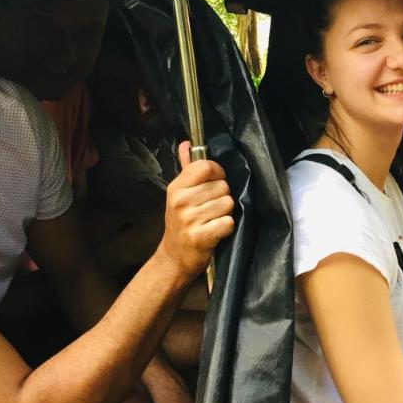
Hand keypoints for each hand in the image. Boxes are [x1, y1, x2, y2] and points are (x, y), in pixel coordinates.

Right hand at [158, 142, 234, 277]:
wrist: (173, 258)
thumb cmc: (180, 224)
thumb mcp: (179, 195)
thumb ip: (187, 168)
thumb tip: (187, 144)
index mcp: (176, 188)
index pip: (206, 166)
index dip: (218, 173)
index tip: (214, 183)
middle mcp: (181, 201)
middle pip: (223, 186)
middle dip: (222, 197)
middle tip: (210, 209)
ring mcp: (190, 219)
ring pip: (228, 204)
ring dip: (225, 213)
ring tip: (212, 220)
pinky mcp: (201, 237)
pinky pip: (228, 222)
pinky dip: (226, 228)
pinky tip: (215, 231)